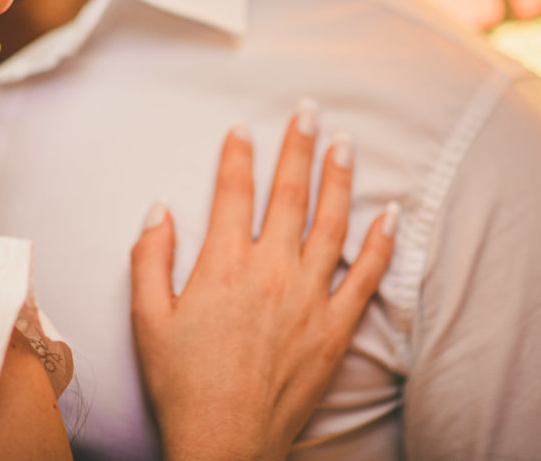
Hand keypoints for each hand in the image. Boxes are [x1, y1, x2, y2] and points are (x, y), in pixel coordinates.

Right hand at [131, 103, 398, 459]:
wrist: (225, 441)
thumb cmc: (181, 382)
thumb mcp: (146, 318)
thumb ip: (150, 257)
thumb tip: (160, 207)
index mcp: (224, 265)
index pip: (233, 192)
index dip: (237, 155)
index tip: (242, 127)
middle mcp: (271, 271)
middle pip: (290, 195)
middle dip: (299, 147)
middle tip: (310, 112)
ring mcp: (309, 297)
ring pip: (332, 223)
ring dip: (340, 178)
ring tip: (347, 144)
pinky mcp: (336, 328)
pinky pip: (368, 276)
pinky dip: (384, 243)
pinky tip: (393, 213)